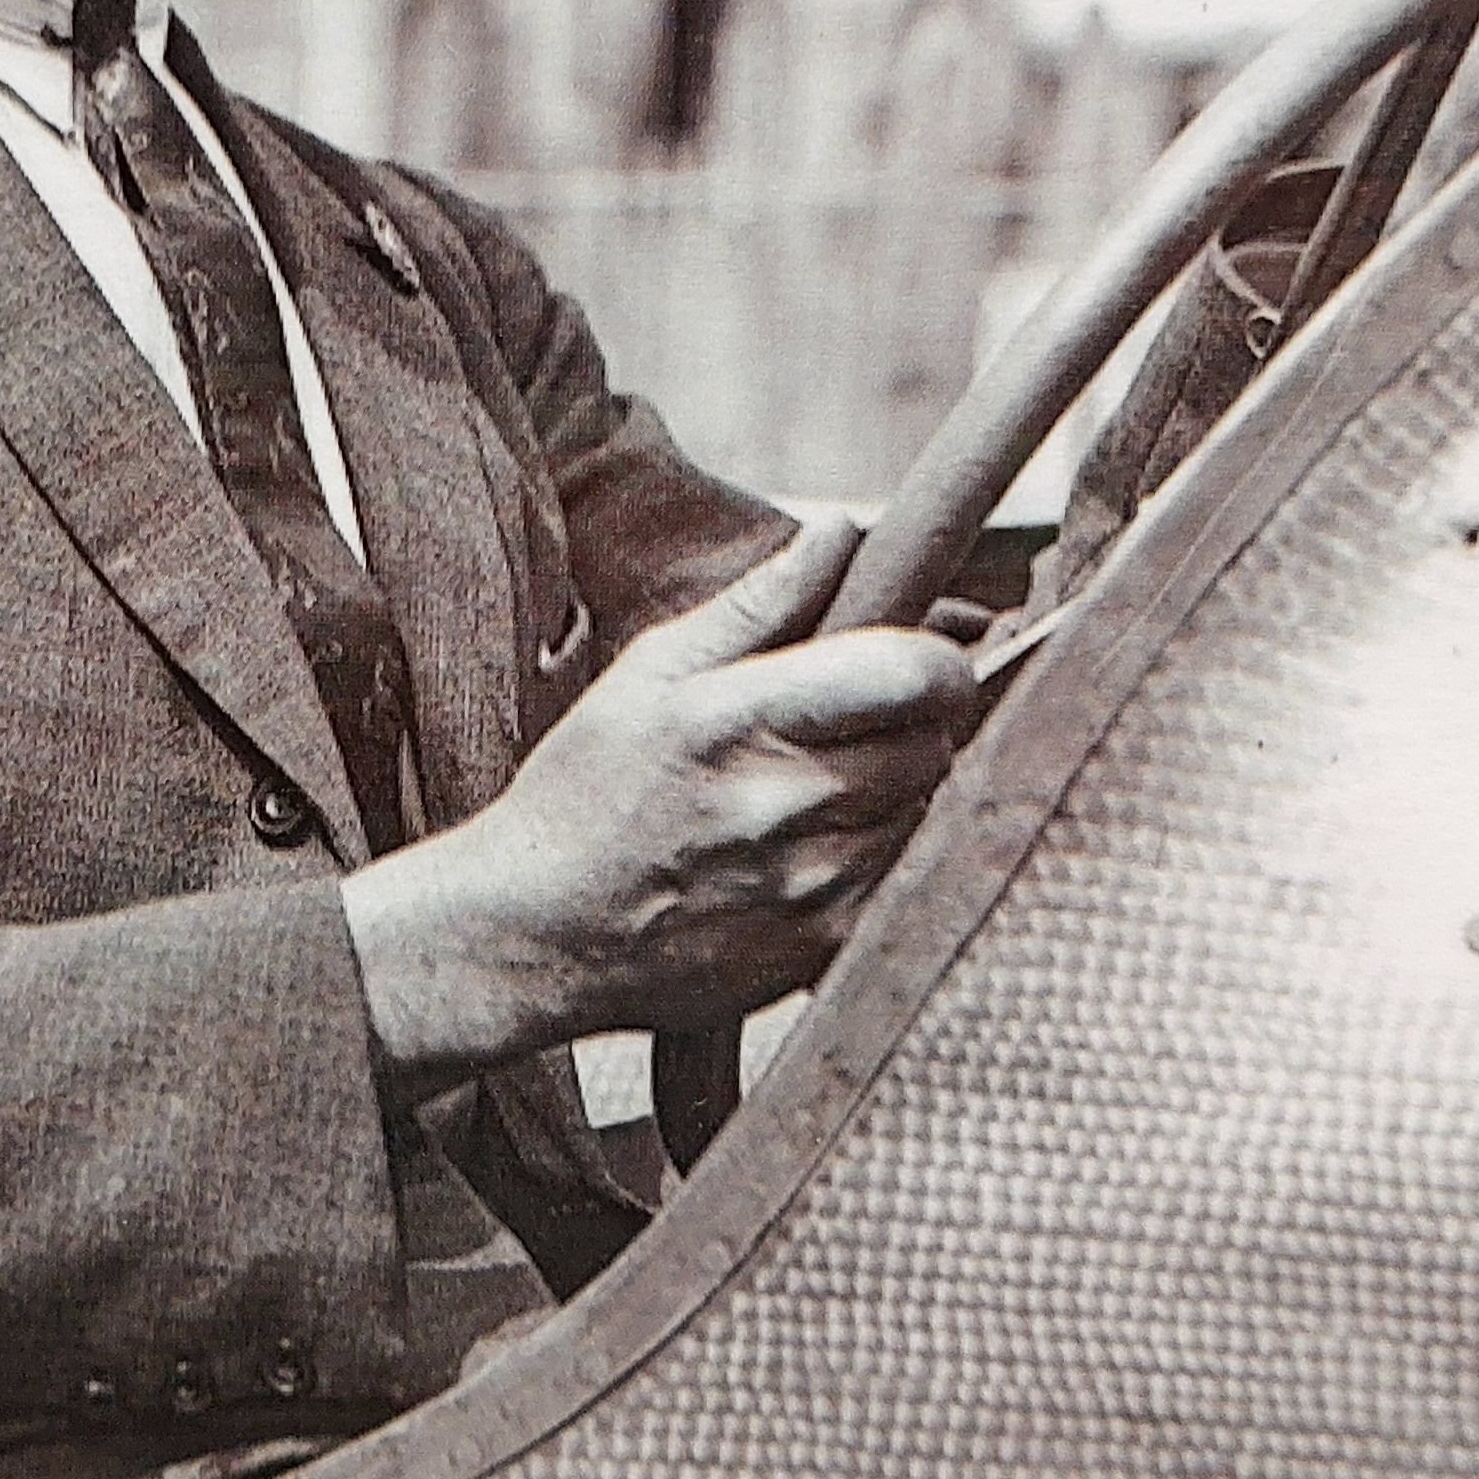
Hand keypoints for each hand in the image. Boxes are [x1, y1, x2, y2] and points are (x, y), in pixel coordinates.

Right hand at [338, 513, 984, 1085]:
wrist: (541, 932)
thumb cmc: (591, 788)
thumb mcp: (651, 672)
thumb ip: (759, 602)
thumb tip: (843, 530)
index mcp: (740, 719)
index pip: (910, 675)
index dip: (938, 660)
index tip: (918, 660)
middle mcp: (786, 806)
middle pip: (934, 745)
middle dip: (911, 725)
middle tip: (850, 725)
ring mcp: (811, 887)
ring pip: (923, 812)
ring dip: (893, 792)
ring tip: (814, 789)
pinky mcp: (823, 948)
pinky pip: (899, 879)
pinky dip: (874, 856)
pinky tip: (805, 852)